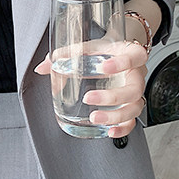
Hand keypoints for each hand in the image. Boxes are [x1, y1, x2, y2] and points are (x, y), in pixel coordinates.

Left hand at [33, 40, 148, 137]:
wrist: (117, 55)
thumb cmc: (104, 52)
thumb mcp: (88, 47)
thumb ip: (66, 55)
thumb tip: (42, 67)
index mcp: (129, 54)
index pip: (135, 56)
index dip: (123, 62)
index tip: (104, 67)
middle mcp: (137, 74)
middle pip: (134, 88)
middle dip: (112, 96)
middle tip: (88, 98)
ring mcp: (135, 92)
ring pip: (134, 107)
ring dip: (116, 115)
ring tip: (95, 117)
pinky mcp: (131, 106)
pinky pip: (133, 121)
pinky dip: (123, 128)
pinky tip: (109, 131)